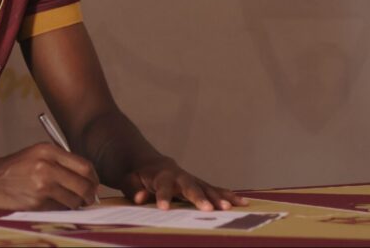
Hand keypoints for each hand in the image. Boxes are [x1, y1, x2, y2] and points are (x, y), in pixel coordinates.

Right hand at [0, 143, 99, 210]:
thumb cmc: (16, 167)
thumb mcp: (38, 154)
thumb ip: (62, 161)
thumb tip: (88, 178)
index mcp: (48, 151)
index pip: (84, 166)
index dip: (94, 177)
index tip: (94, 183)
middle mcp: (46, 167)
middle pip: (83, 185)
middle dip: (90, 194)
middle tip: (89, 198)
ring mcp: (41, 186)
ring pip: (74, 200)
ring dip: (75, 203)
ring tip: (66, 200)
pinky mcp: (36, 203)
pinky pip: (59, 209)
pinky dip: (59, 209)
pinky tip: (49, 202)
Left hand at [119, 157, 248, 210]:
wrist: (146, 161)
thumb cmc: (136, 174)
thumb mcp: (127, 179)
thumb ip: (132, 188)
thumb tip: (140, 197)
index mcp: (159, 174)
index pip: (162, 185)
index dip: (163, 196)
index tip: (163, 208)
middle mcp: (178, 174)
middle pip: (190, 185)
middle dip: (198, 197)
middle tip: (208, 209)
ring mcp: (190, 178)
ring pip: (205, 186)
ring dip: (218, 197)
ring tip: (229, 207)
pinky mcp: (198, 183)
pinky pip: (214, 189)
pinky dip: (227, 194)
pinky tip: (242, 202)